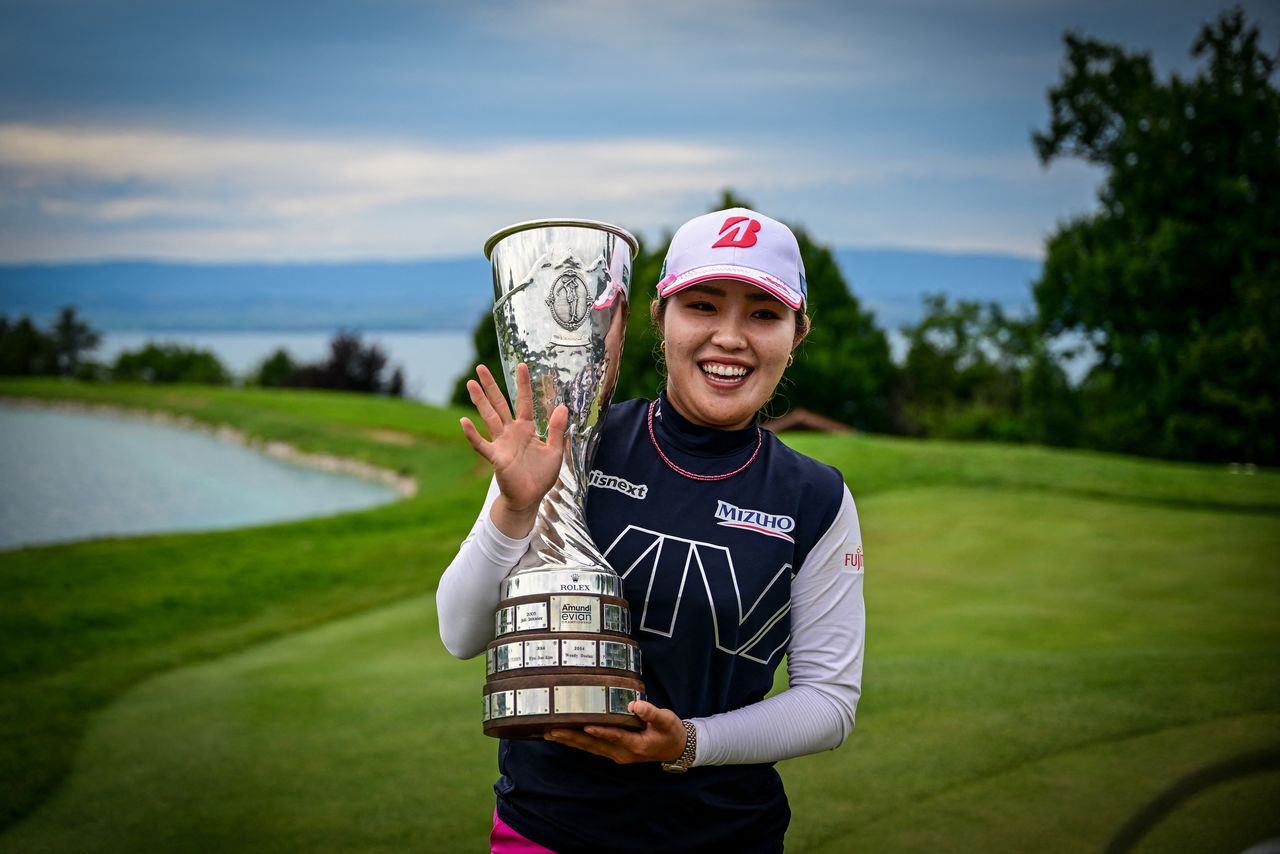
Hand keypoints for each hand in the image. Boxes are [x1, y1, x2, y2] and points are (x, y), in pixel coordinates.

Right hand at [459, 363, 567, 537]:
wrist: (530, 498)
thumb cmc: (541, 476)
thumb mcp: (555, 451)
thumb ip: (558, 430)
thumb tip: (563, 406)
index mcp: (527, 429)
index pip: (524, 401)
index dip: (523, 384)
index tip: (522, 365)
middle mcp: (511, 432)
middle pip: (499, 404)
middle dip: (490, 386)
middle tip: (480, 367)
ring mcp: (501, 443)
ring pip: (488, 417)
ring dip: (480, 401)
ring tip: (471, 383)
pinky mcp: (496, 457)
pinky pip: (481, 444)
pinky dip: (472, 434)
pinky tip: (464, 422)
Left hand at [543, 701, 685, 764]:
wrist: (676, 749)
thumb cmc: (671, 732)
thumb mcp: (666, 720)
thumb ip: (651, 712)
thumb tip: (633, 704)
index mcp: (635, 744)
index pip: (613, 736)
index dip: (599, 731)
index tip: (584, 725)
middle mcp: (622, 752)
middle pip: (593, 745)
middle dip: (572, 737)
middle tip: (551, 730)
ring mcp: (616, 754)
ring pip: (589, 748)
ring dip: (570, 741)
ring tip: (550, 733)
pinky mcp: (614, 752)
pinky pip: (592, 748)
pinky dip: (577, 742)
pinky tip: (565, 737)